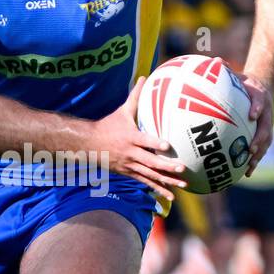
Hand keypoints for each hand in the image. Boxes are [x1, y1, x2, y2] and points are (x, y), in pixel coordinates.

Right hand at [91, 77, 189, 201]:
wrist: (89, 145)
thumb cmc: (108, 125)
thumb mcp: (122, 111)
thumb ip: (135, 97)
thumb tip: (145, 77)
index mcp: (130, 138)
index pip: (144, 141)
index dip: (155, 144)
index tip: (167, 145)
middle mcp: (131, 153)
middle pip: (150, 162)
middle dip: (167, 166)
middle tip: (182, 168)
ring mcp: (130, 165)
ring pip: (150, 175)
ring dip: (167, 181)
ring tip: (183, 185)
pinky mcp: (129, 173)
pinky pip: (146, 182)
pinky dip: (158, 189)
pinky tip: (171, 195)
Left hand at [237, 72, 273, 175]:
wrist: (263, 89)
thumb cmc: (245, 84)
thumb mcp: (238, 75)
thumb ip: (227, 70)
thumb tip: (215, 61)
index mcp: (260, 98)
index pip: (261, 102)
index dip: (258, 109)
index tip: (253, 115)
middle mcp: (267, 114)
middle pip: (266, 129)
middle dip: (260, 140)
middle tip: (251, 149)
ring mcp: (267, 126)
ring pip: (265, 144)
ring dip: (258, 156)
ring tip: (248, 169)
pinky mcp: (264, 136)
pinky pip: (259, 150)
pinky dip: (253, 162)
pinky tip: (243, 174)